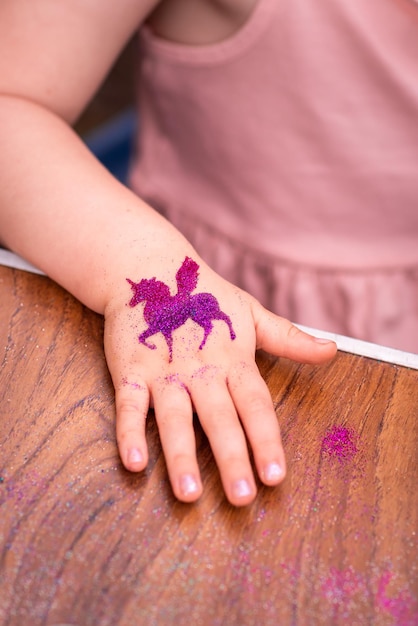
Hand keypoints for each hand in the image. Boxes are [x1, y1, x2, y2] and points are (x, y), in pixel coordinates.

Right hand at [103, 255, 336, 506]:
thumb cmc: (205, 297)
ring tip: (189, 492)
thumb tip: (332, 350)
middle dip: (231, 457)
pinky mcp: (132, 371)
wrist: (152, 267)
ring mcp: (165, 371)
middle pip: (220, 417)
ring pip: (175, 417)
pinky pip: (130, 406)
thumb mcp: (251, 313)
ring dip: (181, 455)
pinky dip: (129, 432)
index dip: (266, 440)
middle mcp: (202, 369)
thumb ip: (289, 338)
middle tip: (241, 497)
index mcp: (234, 358)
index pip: (256, 404)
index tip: (275, 477)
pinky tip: (134, 464)